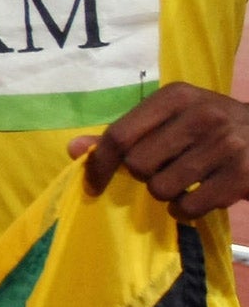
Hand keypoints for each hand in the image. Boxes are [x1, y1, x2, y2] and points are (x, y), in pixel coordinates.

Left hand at [71, 82, 248, 220]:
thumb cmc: (214, 126)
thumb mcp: (173, 117)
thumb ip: (126, 132)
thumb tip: (73, 149)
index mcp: (176, 97)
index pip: (120, 135)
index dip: (99, 163)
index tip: (93, 184)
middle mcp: (201, 116)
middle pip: (137, 165)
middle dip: (143, 176)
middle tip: (164, 169)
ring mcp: (224, 146)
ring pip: (161, 189)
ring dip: (166, 193)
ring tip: (186, 181)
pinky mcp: (241, 176)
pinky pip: (188, 208)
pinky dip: (186, 210)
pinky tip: (200, 195)